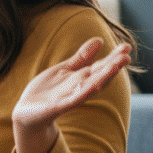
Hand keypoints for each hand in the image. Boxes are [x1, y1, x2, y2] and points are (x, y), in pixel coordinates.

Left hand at [12, 37, 130, 152]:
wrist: (26, 112)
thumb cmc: (46, 91)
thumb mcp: (64, 69)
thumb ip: (81, 58)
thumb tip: (99, 39)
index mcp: (81, 78)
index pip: (101, 66)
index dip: (114, 56)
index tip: (126, 46)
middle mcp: (80, 87)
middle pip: (100, 75)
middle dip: (113, 66)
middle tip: (126, 55)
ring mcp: (71, 97)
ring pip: (92, 86)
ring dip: (105, 77)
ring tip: (116, 66)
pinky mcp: (60, 106)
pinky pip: (75, 98)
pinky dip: (85, 91)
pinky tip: (95, 84)